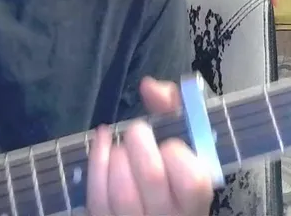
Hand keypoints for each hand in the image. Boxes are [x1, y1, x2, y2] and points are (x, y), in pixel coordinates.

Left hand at [86, 77, 214, 215]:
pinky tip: (102, 140)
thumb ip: (173, 107)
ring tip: (122, 147)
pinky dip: (96, 160)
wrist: (154, 208)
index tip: (170, 144)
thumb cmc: (172, 172)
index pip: (192, 180)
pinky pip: (97, 196)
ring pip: (121, 191)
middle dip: (138, 141)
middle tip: (137, 132)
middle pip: (151, 177)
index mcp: (194, 200)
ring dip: (116, 155)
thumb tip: (150, 86)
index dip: (176, 153)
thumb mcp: (183, 140)